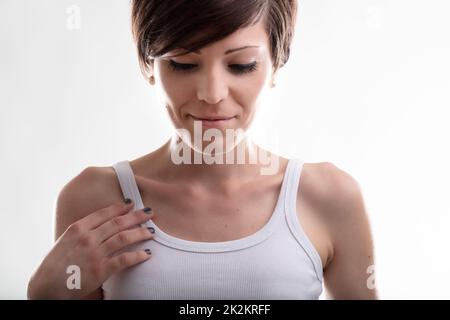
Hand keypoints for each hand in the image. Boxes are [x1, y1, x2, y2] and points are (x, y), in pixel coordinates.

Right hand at [27, 199, 154, 298]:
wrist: (46, 287)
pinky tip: (147, 254)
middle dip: (136, 216)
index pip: (104, 213)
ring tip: (151, 232)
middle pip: (118, 223)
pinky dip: (138, 256)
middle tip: (149, 212)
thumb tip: (100, 225)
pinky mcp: (101, 270)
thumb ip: (82, 232)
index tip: (131, 203)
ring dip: (140, 233)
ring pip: (124, 238)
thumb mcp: (65, 241)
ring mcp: (95, 254)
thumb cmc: (54, 265)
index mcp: (77, 228)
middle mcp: (87, 238)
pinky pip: (124, 259)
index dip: (120, 207)